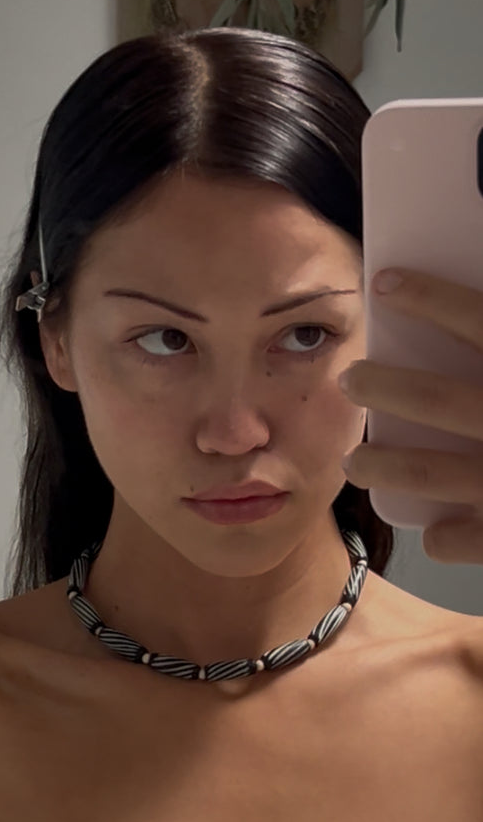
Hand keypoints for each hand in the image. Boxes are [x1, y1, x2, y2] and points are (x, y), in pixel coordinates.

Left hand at [338, 267, 482, 564]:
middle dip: (384, 387)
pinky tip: (434, 533)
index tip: (386, 282)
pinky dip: (446, 537)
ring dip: (386, 466)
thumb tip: (477, 324)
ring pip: (433, 473)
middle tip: (352, 378)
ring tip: (357, 462)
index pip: (481, 321)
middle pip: (438, 400)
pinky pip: (467, 539)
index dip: (431, 298)